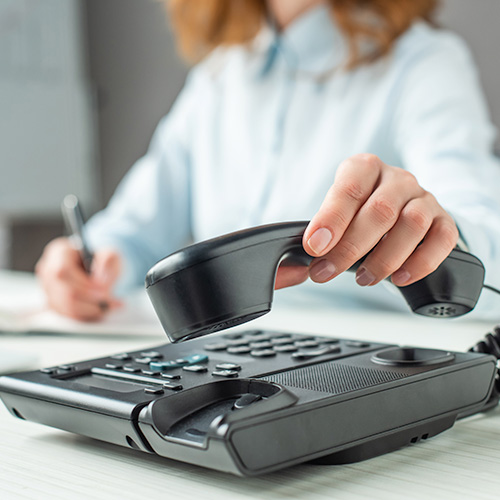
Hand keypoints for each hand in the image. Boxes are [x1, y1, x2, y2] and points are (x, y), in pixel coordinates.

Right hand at [35, 237, 121, 320]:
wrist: (99, 271)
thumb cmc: (102, 261)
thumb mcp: (111, 255)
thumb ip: (108, 261)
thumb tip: (102, 277)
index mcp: (59, 252)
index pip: (63, 271)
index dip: (84, 284)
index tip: (104, 290)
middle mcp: (48, 270)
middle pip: (64, 293)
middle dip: (91, 300)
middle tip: (111, 301)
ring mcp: (48, 289)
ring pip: (66, 307)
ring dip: (92, 310)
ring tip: (111, 305)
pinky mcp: (54, 304)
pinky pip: (69, 315)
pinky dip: (88, 315)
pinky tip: (103, 309)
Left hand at [302, 154, 458, 286]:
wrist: (396, 209)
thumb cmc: (358, 211)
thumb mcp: (336, 212)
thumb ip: (321, 230)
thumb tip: (308, 257)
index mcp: (365, 168)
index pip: (350, 188)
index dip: (331, 218)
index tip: (315, 246)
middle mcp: (397, 179)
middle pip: (380, 210)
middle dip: (350, 247)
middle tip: (327, 271)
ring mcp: (424, 198)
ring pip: (412, 224)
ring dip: (384, 259)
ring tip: (363, 278)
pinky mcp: (444, 220)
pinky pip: (442, 240)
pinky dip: (420, 263)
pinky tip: (399, 278)